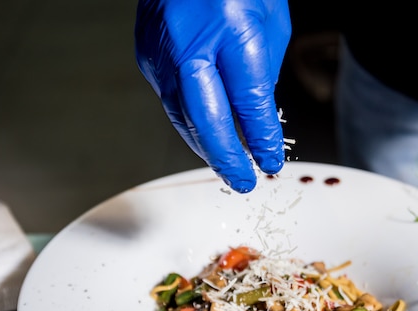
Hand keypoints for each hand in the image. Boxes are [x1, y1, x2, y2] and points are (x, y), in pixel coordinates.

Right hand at [135, 0, 291, 192]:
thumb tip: (255, 118)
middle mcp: (189, 44)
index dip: (262, 140)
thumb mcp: (268, 21)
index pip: (249, 104)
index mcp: (231, 30)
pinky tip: (205, 135)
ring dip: (207, 146)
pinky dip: (190, 121)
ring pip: (183, 117)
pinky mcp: (146, 56)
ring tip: (228, 165)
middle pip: (207, 122)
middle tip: (244, 182)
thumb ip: (260, 73)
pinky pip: (171, 100)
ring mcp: (161, 52)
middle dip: (228, 159)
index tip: (270, 162)